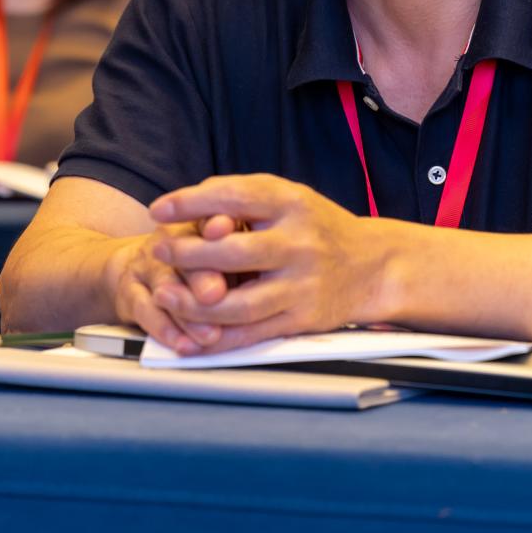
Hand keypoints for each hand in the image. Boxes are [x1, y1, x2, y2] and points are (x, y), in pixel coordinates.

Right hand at [105, 220, 233, 355]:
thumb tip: (263, 268)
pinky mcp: (129, 290)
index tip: (226, 228)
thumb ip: (240, 256)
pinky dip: (165, 330)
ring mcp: (148, 263)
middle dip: (202, 275)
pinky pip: (145, 311)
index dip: (217, 221)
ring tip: (208, 333)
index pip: (208, 216)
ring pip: (166, 286)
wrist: (134, 265)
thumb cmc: (194, 261)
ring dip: (188, 313)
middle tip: (216, 294)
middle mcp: (170, 237)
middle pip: (186, 252)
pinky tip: (182, 343)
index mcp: (199, 222)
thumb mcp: (219, 251)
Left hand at [145, 173, 386, 353]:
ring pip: (238, 303)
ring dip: (193, 303)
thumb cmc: (319, 227)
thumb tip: (191, 202)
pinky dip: (217, 338)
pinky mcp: (302, 319)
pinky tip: (191, 332)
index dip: (191, 203)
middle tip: (158, 250)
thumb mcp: (290, 197)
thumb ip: (243, 195)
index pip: (235, 198)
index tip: (159, 210)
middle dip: (187, 254)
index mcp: (293, 204)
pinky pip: (251, 334)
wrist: (373, 267)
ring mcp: (301, 285)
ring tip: (164, 293)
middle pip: (233, 253)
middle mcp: (299, 243)